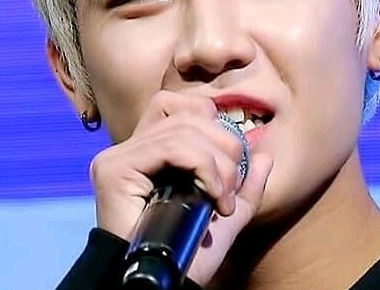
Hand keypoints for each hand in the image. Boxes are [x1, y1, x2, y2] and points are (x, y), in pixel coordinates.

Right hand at [87, 91, 272, 284]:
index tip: (231, 168)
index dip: (215, 126)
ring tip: (222, 199)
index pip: (184, 107)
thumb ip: (245, 185)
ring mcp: (120, 156)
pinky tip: (211, 195)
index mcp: (152, 151)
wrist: (167, 286)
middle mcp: (132, 148)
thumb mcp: (227, 215)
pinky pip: (169, 146)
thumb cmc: (189, 255)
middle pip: (189, 113)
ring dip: (217, 163)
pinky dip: (201, 165)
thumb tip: (264, 155)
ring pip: (183, 128)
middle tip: (231, 189)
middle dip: (225, 146)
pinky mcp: (114, 168)